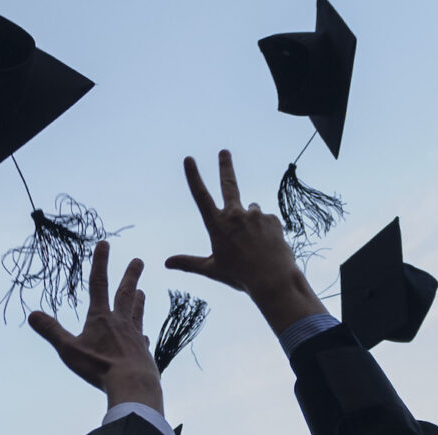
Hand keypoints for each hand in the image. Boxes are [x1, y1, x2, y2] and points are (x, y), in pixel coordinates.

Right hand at [29, 241, 163, 413]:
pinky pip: (141, 340)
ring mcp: (134, 336)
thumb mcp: (69, 349)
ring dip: (138, 301)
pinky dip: (141, 335)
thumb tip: (32, 314)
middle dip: (130, 276)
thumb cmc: (99, 367)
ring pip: (136, 313)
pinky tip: (143, 337)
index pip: (98, 284)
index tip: (104, 244)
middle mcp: (120, 322)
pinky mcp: (143, 353)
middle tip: (138, 261)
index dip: (100, 262)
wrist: (133, 384)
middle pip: (125, 294)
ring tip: (141, 292)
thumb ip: (51, 331)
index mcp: (100, 318)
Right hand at [166, 151, 325, 333]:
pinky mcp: (272, 218)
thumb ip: (189, 263)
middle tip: (224, 152)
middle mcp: (235, 215)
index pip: (201, 196)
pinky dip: (265, 230)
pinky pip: (266, 221)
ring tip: (254, 244)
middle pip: (229, 184)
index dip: (194, 176)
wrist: (272, 279)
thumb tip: (166, 263)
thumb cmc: (240, 277)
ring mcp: (255, 215)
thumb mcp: (212, 269)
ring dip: (250, 221)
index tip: (189, 159)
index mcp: (217, 225)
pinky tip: (267, 245)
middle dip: (225, 165)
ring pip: (250, 211)